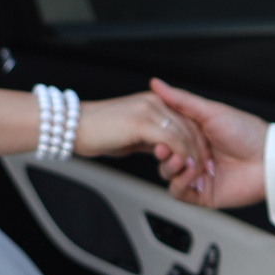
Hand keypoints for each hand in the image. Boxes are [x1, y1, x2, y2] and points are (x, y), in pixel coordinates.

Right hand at [74, 91, 212, 177]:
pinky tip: (179, 168)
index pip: (187, 120)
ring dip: (192, 156)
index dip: (197, 142)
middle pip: (190, 126)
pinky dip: (180, 156)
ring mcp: (149, 111)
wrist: (72, 126)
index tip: (200, 160)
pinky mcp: (142, 122)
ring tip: (193, 173)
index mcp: (154, 102)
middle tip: (202, 170)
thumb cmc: (96, 130)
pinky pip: (172, 140)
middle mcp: (155, 103)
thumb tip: (165, 152)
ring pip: (184, 134)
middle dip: (199, 151)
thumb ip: (150, 138)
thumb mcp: (130, 132)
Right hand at [148, 80, 264, 208]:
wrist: (268, 160)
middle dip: (162, 153)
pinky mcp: (202, 193)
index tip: (153, 130)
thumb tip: (157, 84)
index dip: (158, 134)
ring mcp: (198, 174)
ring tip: (183, 161)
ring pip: (168, 174)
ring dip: (170, 167)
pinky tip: (191, 174)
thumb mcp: (211, 111)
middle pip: (165, 155)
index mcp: (195, 135)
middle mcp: (195, 154)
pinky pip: (179, 192)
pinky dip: (180, 183)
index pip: (166, 134)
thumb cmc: (247, 133)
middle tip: (164, 149)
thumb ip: (181, 100)